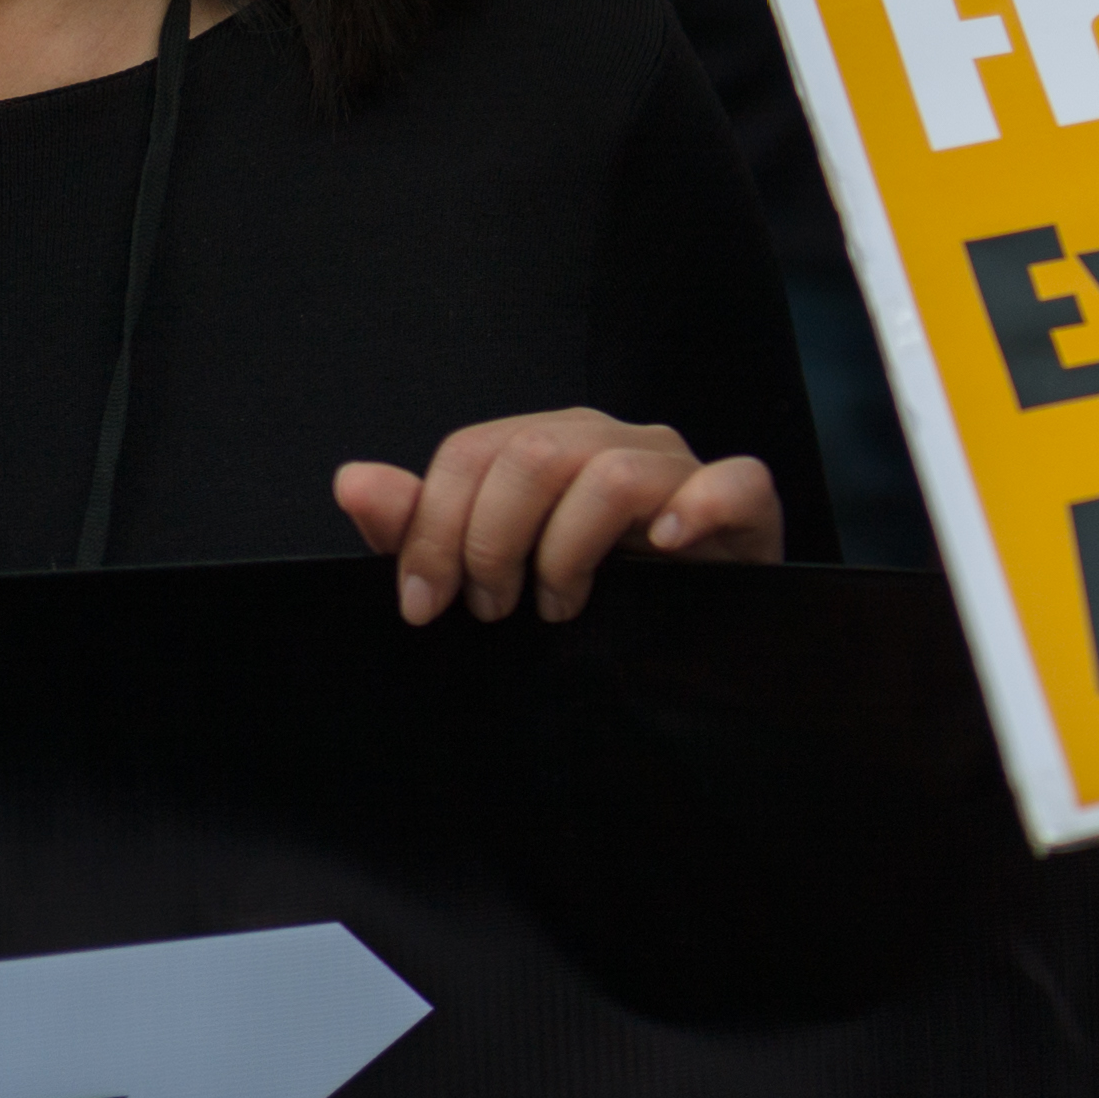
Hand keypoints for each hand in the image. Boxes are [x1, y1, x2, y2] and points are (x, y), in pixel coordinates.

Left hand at [333, 409, 782, 621]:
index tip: (422, 606)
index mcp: (549, 446)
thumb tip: (351, 479)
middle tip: (494, 612)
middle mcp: (615, 442)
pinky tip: (665, 548)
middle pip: (531, 454)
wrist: (691, 655)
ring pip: (611, 472)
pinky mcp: (747, 506)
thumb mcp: (492, 572)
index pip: (473, 450)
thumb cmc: (585, 605)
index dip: (432, 527)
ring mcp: (684, 469)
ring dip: (567, 553)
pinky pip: (735, 481)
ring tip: (562, 607)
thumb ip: (422, 529)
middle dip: (491, 544)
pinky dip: (697, 508)